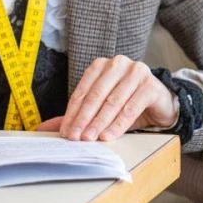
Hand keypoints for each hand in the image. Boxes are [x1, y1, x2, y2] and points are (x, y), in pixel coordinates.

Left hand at [34, 55, 175, 142]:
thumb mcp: (100, 109)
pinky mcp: (150, 84)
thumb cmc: (127, 104)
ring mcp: (136, 72)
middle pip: (96, 95)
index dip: (72, 113)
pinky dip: (118, 124)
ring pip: (113, 101)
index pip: (82, 91)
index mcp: (101, 66)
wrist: (159, 104)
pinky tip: (109, 136)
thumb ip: (76, 116)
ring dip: (99, 122)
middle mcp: (118, 64)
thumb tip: (42, 129)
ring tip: (90, 139)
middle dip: (84, 119)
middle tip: (75, 138)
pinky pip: (131, 107)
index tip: (65, 133)